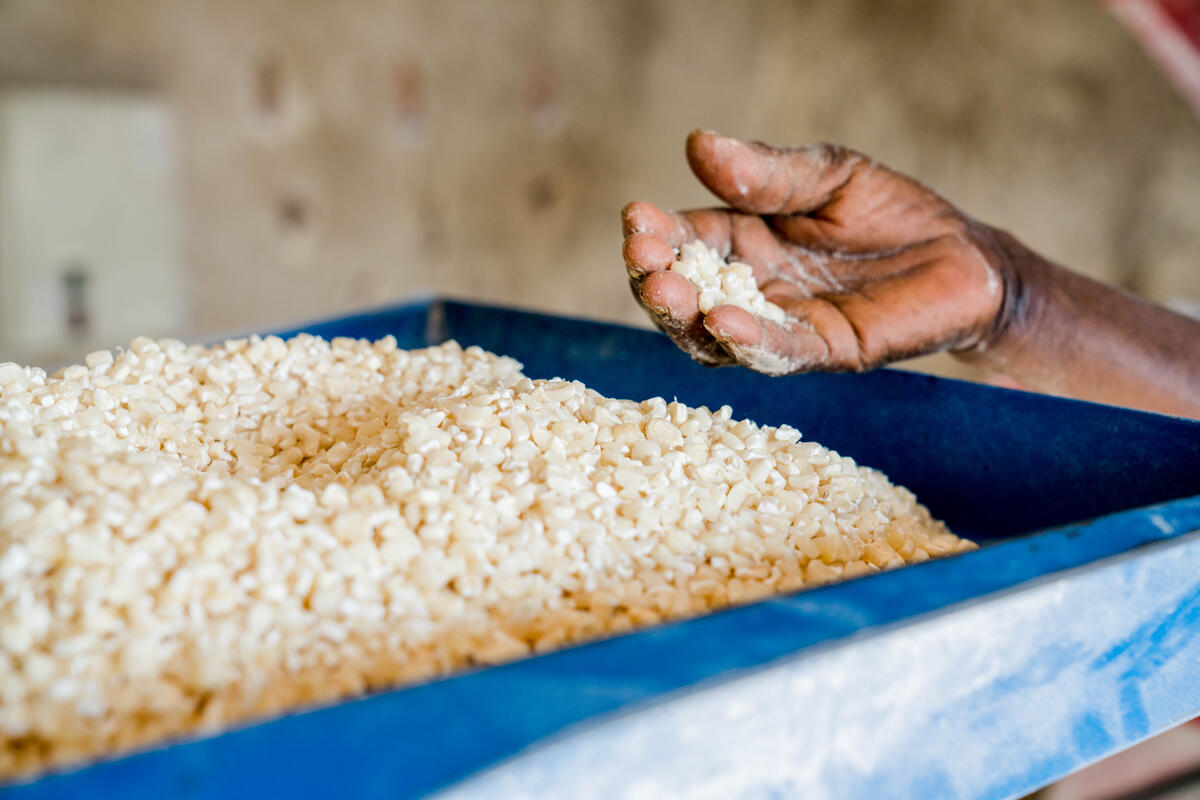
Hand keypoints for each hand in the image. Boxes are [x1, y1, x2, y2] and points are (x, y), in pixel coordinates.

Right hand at [621, 131, 1008, 374]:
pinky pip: (781, 353)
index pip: (686, 242)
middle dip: (656, 281)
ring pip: (718, 335)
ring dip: (687, 318)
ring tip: (665, 292)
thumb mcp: (826, 174)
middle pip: (687, 297)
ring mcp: (784, 326)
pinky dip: (751, 342)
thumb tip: (698, 142)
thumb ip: (767, 172)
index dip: (656, 235)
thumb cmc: (889, 212)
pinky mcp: (826, 352)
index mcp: (742, 242)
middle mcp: (753, 290)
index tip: (635, 219)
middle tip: (642, 261)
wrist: (961, 254)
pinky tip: (725, 324)